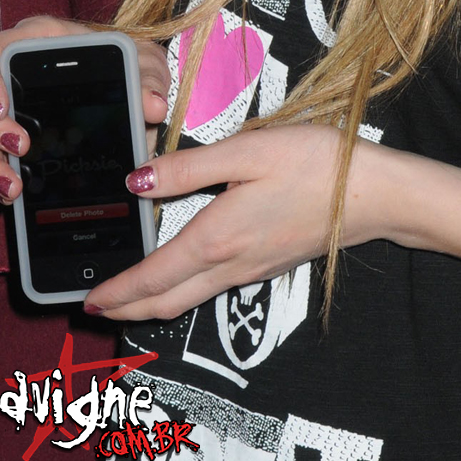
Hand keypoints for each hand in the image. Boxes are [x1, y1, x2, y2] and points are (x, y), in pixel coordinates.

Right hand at [0, 15, 169, 204]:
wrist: (133, 95)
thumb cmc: (130, 65)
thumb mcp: (143, 66)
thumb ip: (147, 79)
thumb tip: (152, 104)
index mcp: (39, 41)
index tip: (0, 105)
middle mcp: (14, 73)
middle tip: (20, 148)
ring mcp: (9, 108)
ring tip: (13, 185)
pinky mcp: (10, 140)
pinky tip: (13, 194)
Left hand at [84, 123, 384, 321]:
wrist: (373, 193)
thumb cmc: (314, 164)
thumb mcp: (247, 151)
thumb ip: (189, 167)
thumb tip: (137, 182)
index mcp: (216, 237)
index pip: (152, 276)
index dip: (117, 291)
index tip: (88, 298)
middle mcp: (230, 264)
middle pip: (166, 302)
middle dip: (126, 309)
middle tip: (96, 306)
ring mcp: (252, 269)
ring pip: (189, 298)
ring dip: (153, 301)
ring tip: (129, 291)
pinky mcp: (268, 264)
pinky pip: (214, 287)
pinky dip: (184, 289)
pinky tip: (184, 268)